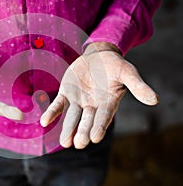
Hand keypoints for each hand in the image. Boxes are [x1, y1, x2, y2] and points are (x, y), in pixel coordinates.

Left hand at [40, 42, 157, 148]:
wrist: (98, 56)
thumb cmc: (114, 65)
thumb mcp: (127, 72)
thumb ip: (138, 86)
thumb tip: (155, 100)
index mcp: (108, 103)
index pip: (104, 117)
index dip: (99, 126)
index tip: (95, 137)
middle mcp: (92, 105)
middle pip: (86, 120)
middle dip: (82, 131)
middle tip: (78, 144)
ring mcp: (78, 101)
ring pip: (72, 117)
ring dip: (67, 128)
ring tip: (64, 142)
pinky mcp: (66, 93)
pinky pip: (58, 104)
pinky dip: (52, 113)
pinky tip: (44, 122)